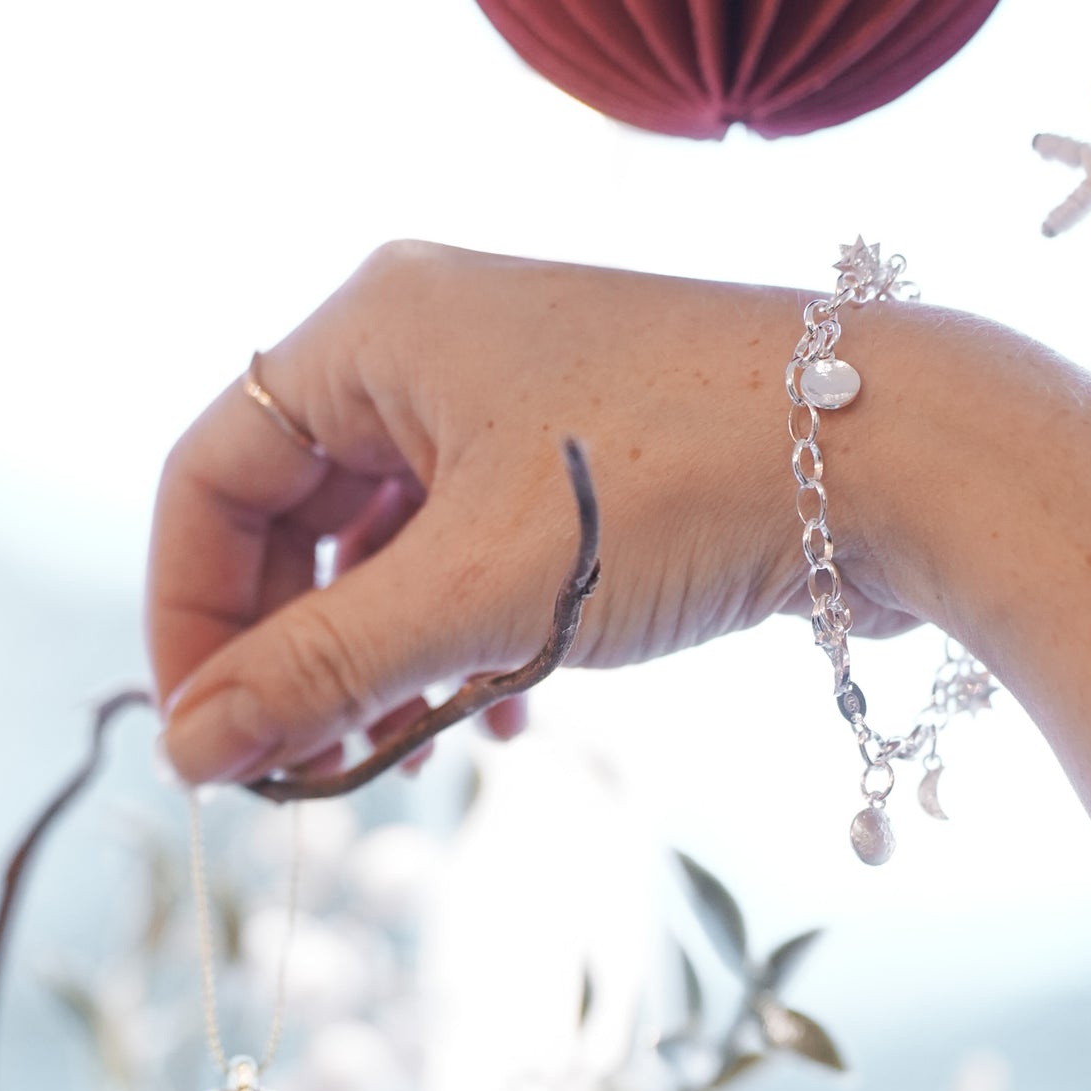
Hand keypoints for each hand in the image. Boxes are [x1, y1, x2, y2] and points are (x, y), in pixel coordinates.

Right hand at [146, 240, 920, 783]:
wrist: (903, 453)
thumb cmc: (679, 484)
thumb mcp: (476, 588)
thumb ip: (319, 669)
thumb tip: (187, 750)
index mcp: (375, 328)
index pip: (213, 473)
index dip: (188, 613)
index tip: (203, 736)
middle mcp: (429, 343)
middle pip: (294, 514)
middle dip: (293, 647)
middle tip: (299, 762)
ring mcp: (508, 394)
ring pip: (387, 544)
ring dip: (380, 656)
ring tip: (401, 753)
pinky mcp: (574, 450)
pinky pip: (469, 548)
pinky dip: (462, 633)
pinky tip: (502, 716)